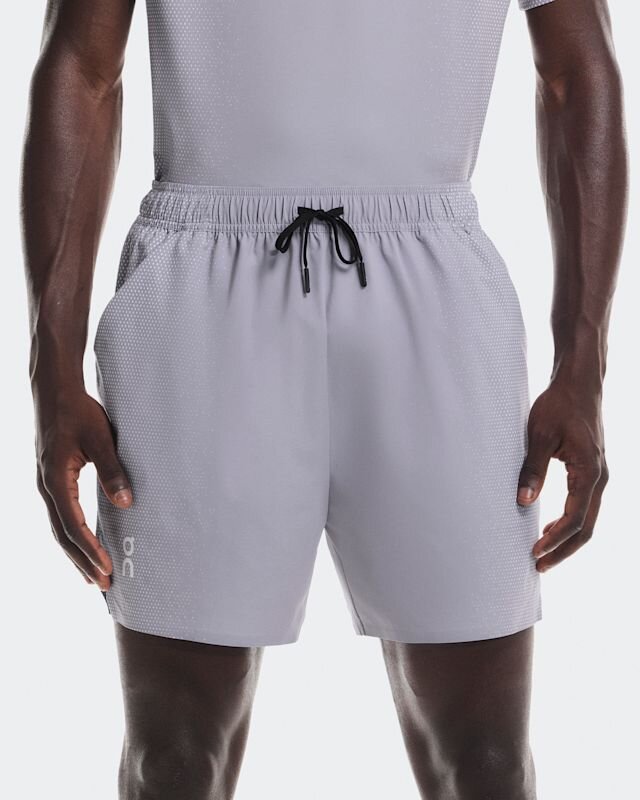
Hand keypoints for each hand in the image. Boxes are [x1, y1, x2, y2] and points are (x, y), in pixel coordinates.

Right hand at [35, 389, 132, 588]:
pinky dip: (71, 536)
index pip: (72, 525)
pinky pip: (60, 516)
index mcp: (55, 479)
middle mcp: (46, 486)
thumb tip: (127, 503)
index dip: (89, 550)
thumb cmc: (77, 411)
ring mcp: (46, 484)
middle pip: (62, 534)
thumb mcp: (99, 439)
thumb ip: (112, 471)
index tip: (106, 569)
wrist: (54, 390)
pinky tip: (83, 545)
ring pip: (59, 528)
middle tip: (103, 584)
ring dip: (76, 553)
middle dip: (82, 561)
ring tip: (92, 575)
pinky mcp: (52, 479)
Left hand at [517, 380, 607, 571]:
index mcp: (589, 471)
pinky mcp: (592, 471)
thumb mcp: (539, 435)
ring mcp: (598, 475)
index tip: (534, 552)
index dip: (554, 540)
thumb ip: (532, 468)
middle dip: (562, 549)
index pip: (575, 519)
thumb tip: (523, 501)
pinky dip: (569, 522)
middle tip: (538, 565)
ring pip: (587, 519)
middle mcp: (600, 477)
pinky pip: (585, 506)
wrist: (579, 384)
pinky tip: (550, 528)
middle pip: (586, 527)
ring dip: (566, 539)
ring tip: (542, 553)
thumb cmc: (559, 405)